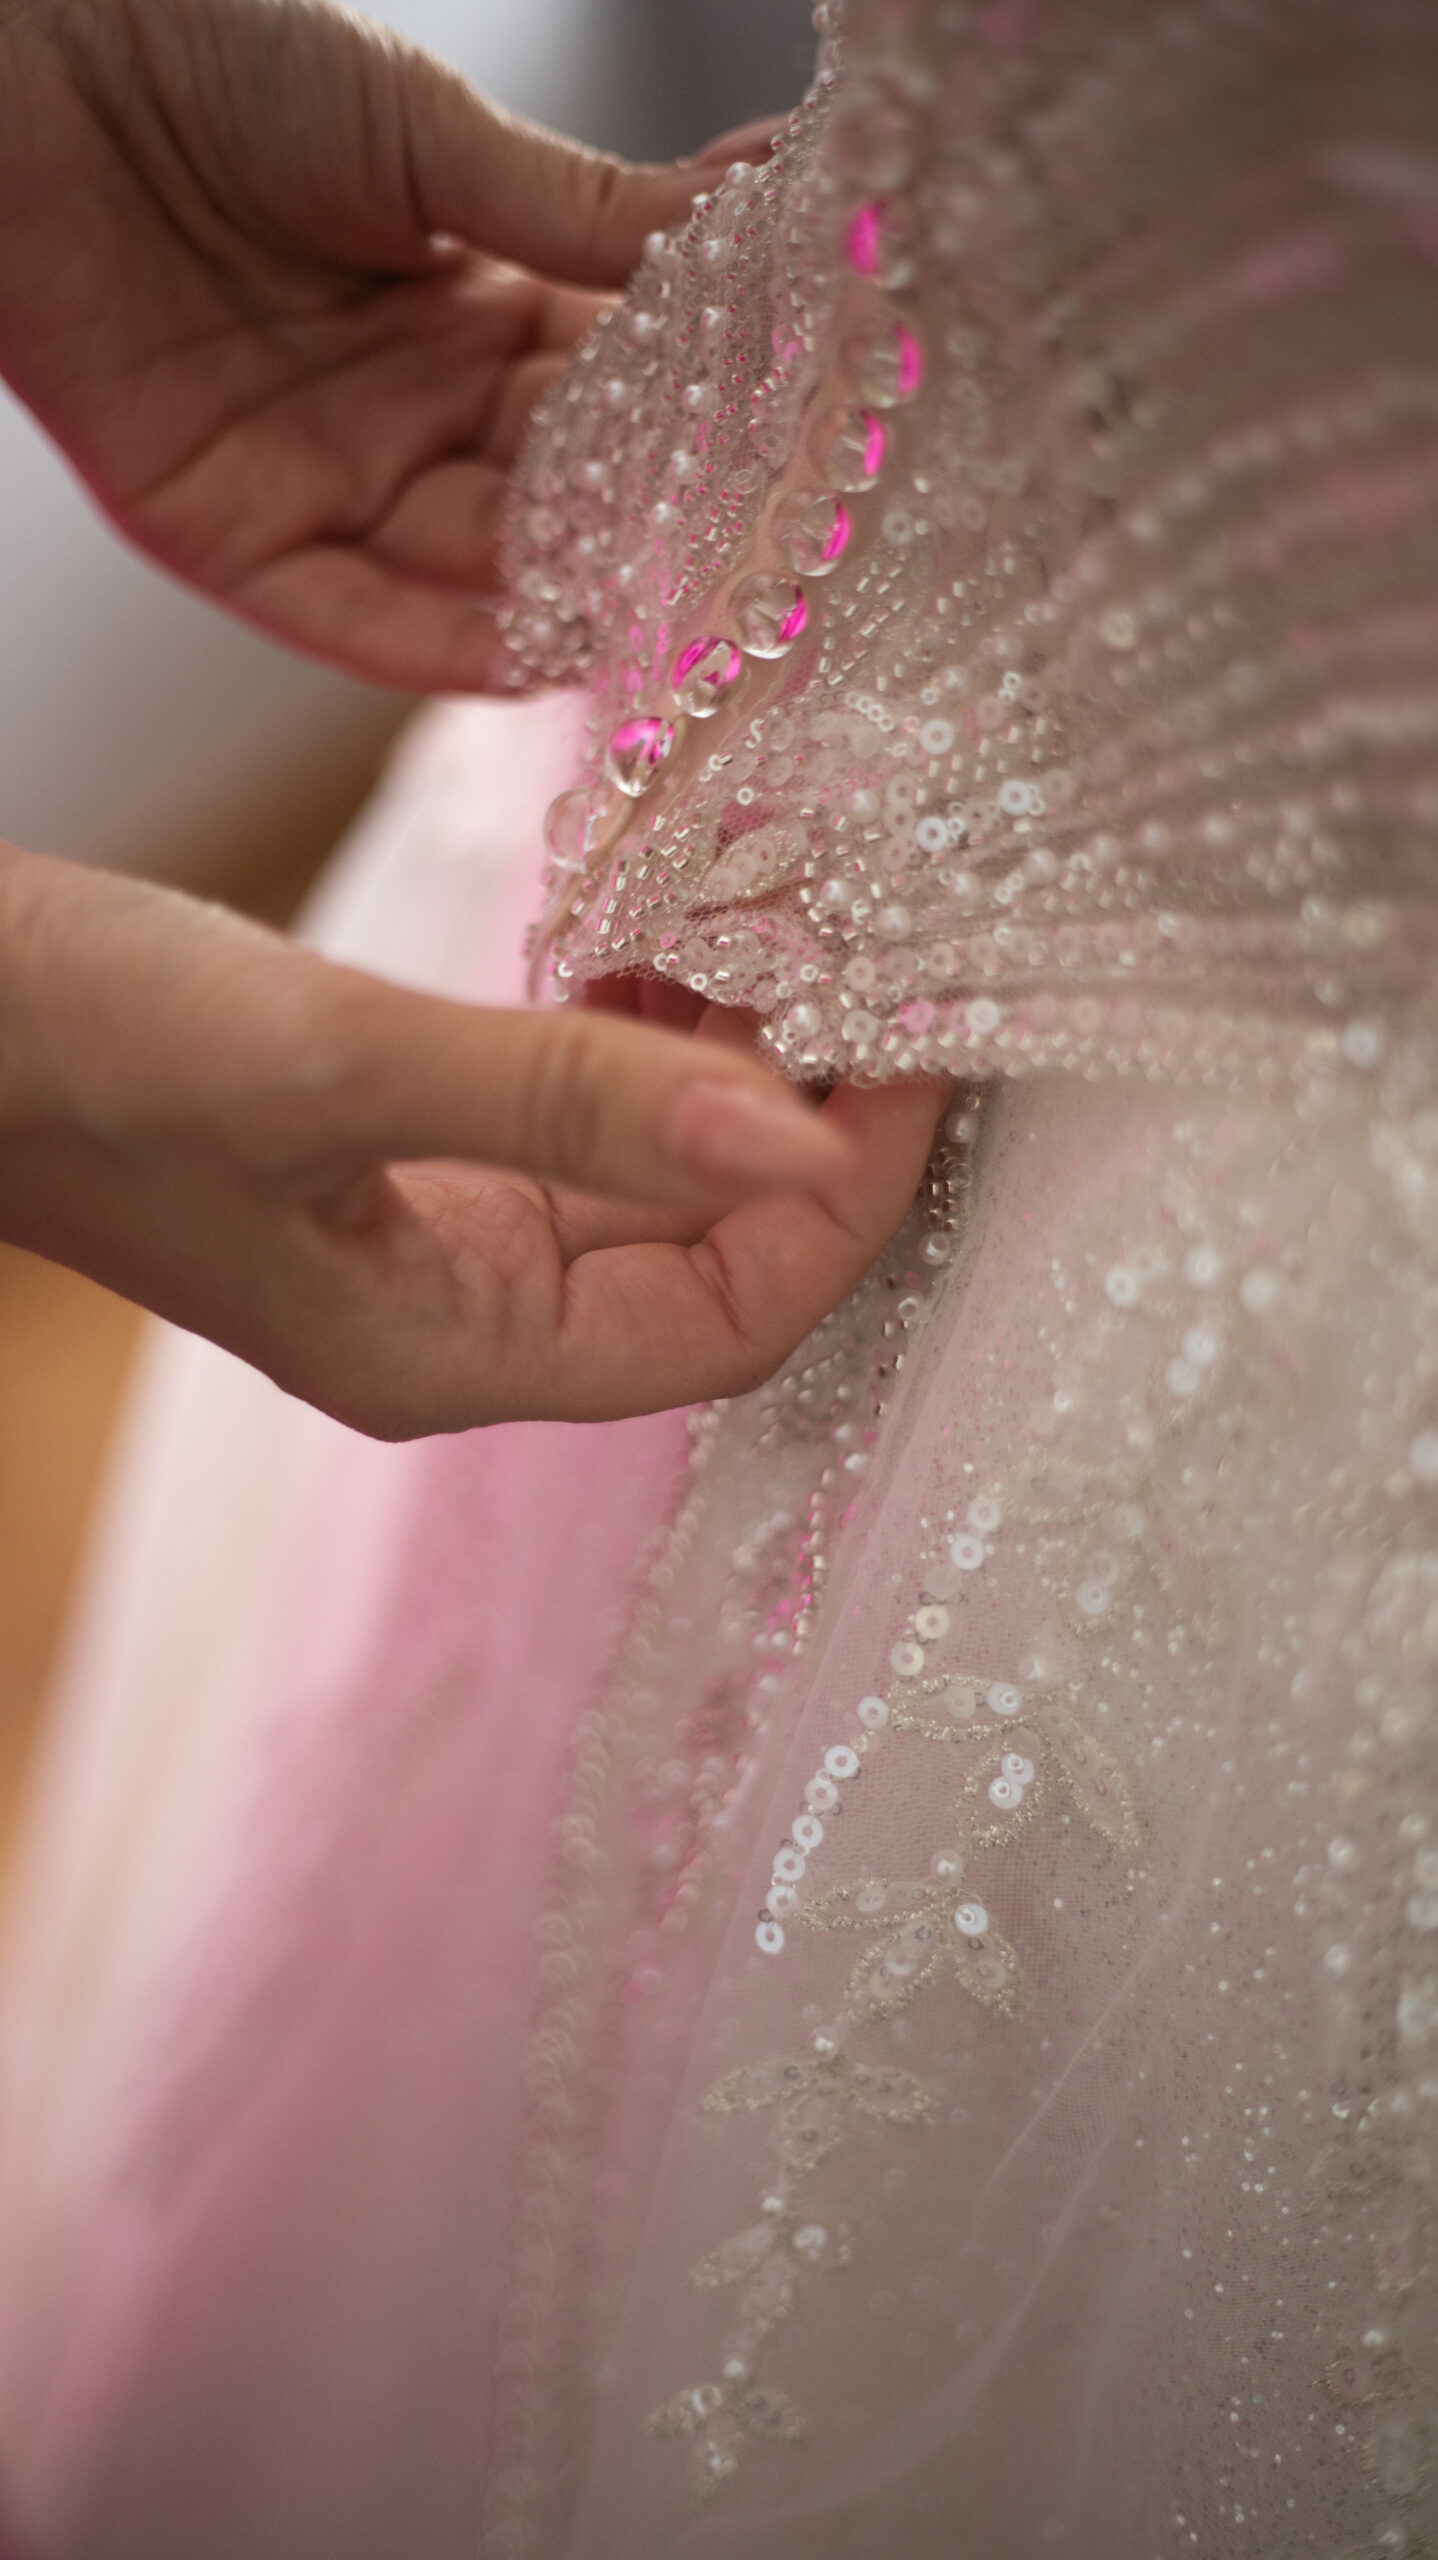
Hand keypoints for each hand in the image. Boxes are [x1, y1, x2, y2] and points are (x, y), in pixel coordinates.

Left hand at [0, 0, 708, 690]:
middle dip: (651, 539)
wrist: (36, 63)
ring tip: (672, 619)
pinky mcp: (233, 539)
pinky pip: (351, 619)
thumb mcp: (434, 138)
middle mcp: (416, 415)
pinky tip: (536, 654)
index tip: (810, 453)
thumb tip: (775, 204)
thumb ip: (593, 216)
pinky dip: (440, 643)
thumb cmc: (223, 55)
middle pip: (559, 505)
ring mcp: (330, 482)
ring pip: (472, 575)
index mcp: (476, 313)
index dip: (703, 429)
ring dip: (568, 601)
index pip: (618, 401)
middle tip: (764, 568)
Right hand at [0, 846, 946, 1436]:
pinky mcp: (407, 1158)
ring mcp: (434, 1242)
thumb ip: (570, 1099)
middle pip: (714, 1263)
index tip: (922, 1049)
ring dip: (734, 1077)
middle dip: (814, 1132)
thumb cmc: (82, 1046)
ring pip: (653, 1186)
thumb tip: (801, 1137)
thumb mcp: (334, 1063)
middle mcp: (464, 1322)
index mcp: (455, 1354)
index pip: (734, 1319)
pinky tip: (665, 949)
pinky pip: (580, 1126)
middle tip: (884, 975)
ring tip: (791, 939)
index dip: (845, 1199)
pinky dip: (643, 1044)